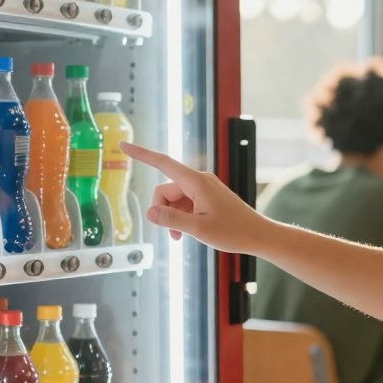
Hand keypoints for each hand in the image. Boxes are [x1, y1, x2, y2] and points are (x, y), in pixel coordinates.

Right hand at [122, 141, 269, 253]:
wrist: (259, 235)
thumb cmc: (233, 232)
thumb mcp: (199, 228)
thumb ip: (172, 220)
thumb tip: (149, 212)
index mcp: (196, 182)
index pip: (162, 163)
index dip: (141, 154)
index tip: (123, 146)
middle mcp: (200, 180)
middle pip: (166, 190)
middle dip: (163, 211)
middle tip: (173, 235)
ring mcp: (205, 188)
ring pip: (175, 199)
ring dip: (173, 217)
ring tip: (182, 237)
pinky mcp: (209, 196)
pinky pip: (186, 203)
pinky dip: (183, 216)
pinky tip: (190, 232)